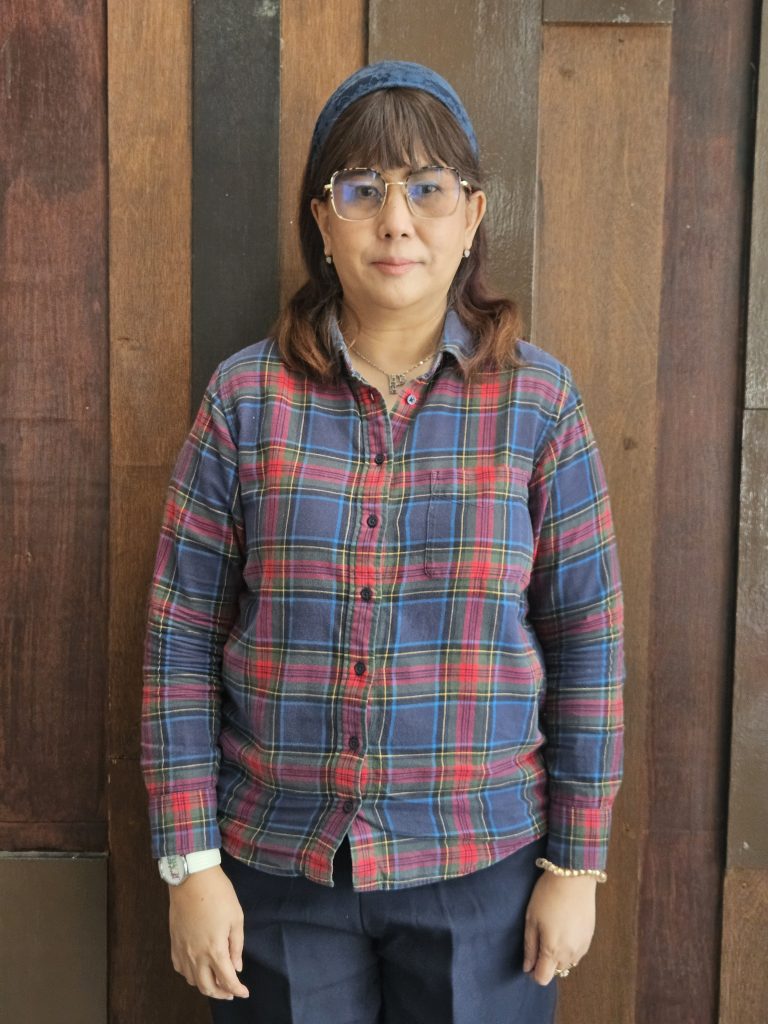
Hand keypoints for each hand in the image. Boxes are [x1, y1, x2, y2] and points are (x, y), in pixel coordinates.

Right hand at [168, 865, 249, 1000]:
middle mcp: (196, 955)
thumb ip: (236, 945)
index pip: (227, 980)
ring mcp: (183, 950)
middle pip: (207, 987)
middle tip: (231, 992)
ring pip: (192, 981)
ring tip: (216, 981)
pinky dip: (190, 975)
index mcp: (215, 949)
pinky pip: (180, 968)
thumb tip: (237, 966)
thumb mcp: (236, 917)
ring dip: (205, 986)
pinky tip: (198, 968)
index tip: (244, 992)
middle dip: (221, 994)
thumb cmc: (218, 894)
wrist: (192, 878)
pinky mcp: (174, 943)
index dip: (237, 990)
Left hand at [522, 871, 596, 985]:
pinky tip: (564, 927)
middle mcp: (570, 954)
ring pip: (568, 962)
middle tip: (540, 938)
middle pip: (556, 971)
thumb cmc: (548, 896)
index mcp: (553, 950)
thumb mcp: (531, 919)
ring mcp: (582, 946)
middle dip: (546, 962)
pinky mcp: (590, 937)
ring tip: (553, 930)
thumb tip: (527, 967)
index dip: (533, 971)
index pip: (543, 978)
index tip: (530, 957)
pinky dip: (569, 947)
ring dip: (559, 955)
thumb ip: (530, 947)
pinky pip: (577, 952)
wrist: (574, 877)